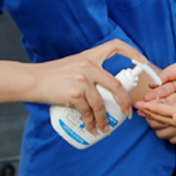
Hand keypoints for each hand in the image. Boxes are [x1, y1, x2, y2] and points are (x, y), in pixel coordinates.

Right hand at [32, 39, 148, 136]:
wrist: (33, 80)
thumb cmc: (53, 75)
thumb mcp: (75, 65)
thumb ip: (90, 72)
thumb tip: (106, 89)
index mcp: (90, 55)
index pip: (116, 46)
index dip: (132, 52)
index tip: (142, 62)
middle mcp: (88, 64)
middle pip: (115, 85)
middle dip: (124, 102)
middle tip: (128, 113)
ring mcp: (82, 79)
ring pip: (101, 103)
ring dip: (105, 119)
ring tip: (105, 129)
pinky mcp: (74, 93)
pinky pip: (88, 112)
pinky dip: (91, 122)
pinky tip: (92, 128)